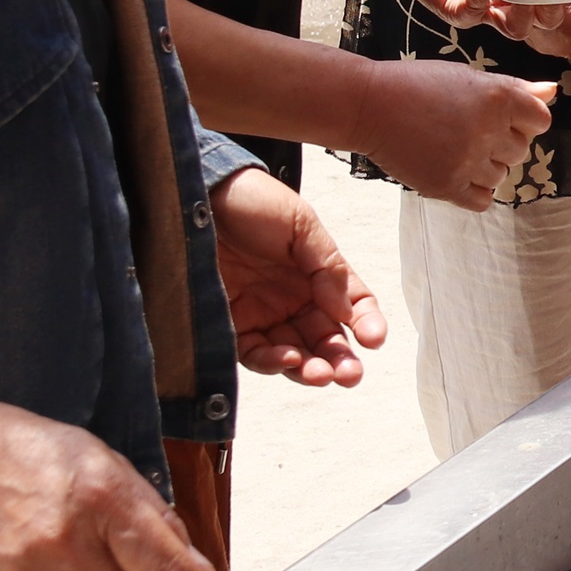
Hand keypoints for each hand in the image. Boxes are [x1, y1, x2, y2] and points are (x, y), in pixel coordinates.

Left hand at [211, 166, 389, 385]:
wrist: (196, 195)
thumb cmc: (251, 201)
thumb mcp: (301, 224)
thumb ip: (327, 266)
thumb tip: (347, 310)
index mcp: (316, 274)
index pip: (350, 306)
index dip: (366, 323)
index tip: (374, 340)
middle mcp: (292, 298)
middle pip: (324, 338)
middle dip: (340, 359)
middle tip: (350, 374)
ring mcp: (261, 314)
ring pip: (295, 353)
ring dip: (311, 368)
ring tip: (322, 375)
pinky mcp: (230, 326)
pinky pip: (255, 354)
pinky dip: (274, 362)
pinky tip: (289, 359)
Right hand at [353, 58, 554, 209]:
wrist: (369, 106)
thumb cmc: (419, 85)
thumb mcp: (469, 77)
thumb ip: (515, 89)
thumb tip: (552, 91)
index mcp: (497, 96)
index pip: (540, 121)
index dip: (524, 121)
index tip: (502, 118)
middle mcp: (488, 129)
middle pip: (521, 151)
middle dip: (501, 143)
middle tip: (466, 130)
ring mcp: (468, 160)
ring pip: (502, 176)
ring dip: (484, 167)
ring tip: (452, 146)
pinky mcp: (447, 186)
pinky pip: (483, 199)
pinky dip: (473, 190)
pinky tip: (452, 169)